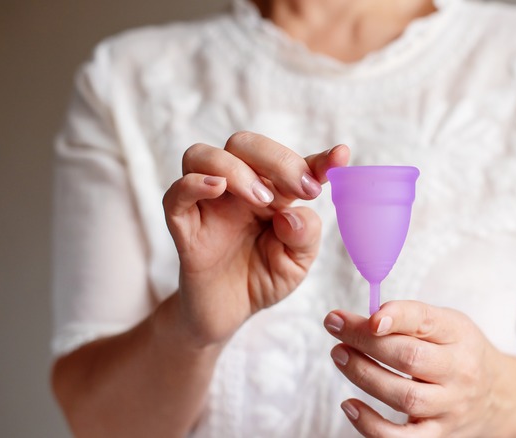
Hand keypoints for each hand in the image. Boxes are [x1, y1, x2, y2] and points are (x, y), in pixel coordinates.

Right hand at [163, 131, 348, 346]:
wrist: (227, 313)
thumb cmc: (263, 278)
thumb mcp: (298, 262)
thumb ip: (305, 235)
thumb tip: (290, 214)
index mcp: (271, 191)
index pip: (292, 162)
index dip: (318, 158)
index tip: (340, 157)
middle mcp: (237, 189)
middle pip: (243, 143)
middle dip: (277, 159)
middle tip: (301, 190)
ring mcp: (207, 204)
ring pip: (202, 156)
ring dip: (237, 169)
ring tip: (262, 200)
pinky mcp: (183, 228)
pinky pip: (175, 195)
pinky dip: (193, 184)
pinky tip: (217, 189)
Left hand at [324, 300, 507, 436]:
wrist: (498, 395)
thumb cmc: (458, 351)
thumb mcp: (445, 323)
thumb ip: (409, 317)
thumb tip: (363, 319)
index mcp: (459, 335)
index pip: (425, 321)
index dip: (395, 317)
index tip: (367, 316)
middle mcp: (459, 371)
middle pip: (409, 358)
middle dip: (365, 341)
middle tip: (337, 328)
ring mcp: (449, 406)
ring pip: (404, 396)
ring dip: (363, 375)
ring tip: (339, 355)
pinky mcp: (437, 434)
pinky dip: (372, 425)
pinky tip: (349, 406)